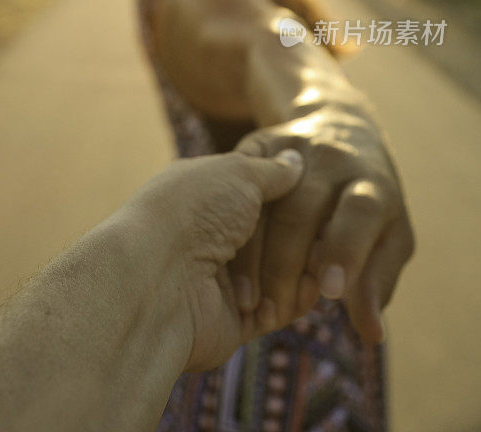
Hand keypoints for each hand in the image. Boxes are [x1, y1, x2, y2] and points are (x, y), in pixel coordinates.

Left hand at [126, 148, 304, 371]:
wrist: (160, 276)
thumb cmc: (194, 210)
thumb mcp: (237, 172)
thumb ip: (272, 170)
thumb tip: (296, 161)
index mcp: (207, 193)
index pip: (262, 192)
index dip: (293, 195)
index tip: (318, 195)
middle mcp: (213, 233)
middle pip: (278, 233)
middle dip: (299, 237)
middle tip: (321, 236)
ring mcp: (224, 278)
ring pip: (283, 272)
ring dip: (298, 270)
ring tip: (318, 265)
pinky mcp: (235, 319)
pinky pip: (279, 309)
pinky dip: (296, 300)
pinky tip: (315, 289)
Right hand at [233, 107, 414, 342]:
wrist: (340, 127)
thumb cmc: (370, 202)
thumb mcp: (388, 236)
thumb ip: (376, 281)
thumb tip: (371, 334)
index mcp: (372, 182)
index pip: (359, 212)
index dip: (344, 251)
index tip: (328, 293)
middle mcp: (333, 158)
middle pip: (301, 210)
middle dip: (285, 264)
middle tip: (274, 313)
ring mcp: (293, 146)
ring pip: (263, 200)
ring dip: (252, 252)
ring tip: (247, 299)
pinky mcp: (259, 142)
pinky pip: (237, 183)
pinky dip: (230, 222)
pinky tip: (225, 261)